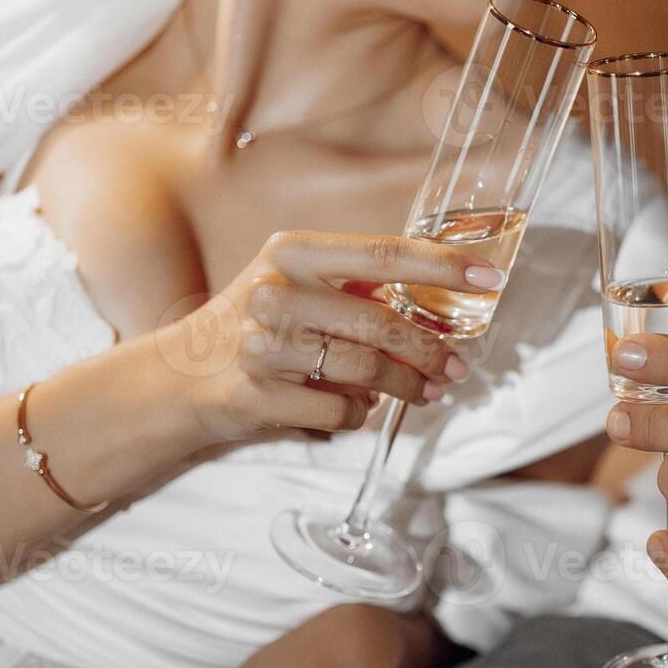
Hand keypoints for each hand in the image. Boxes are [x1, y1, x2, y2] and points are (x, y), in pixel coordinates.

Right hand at [161, 231, 504, 441]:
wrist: (175, 380)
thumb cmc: (252, 328)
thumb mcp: (293, 285)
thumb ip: (354, 285)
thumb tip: (440, 296)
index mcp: (292, 252)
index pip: (385, 254)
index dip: (444, 266)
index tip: (492, 277)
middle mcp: (275, 292)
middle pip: (383, 325)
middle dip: (432, 352)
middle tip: (457, 369)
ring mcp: (262, 346)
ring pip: (369, 374)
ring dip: (406, 389)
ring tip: (422, 393)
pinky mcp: (256, 397)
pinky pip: (341, 412)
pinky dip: (360, 415)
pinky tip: (356, 408)